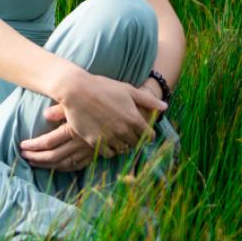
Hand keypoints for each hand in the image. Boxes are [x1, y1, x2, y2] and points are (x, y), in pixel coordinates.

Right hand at [20, 73, 166, 171]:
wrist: (76, 90)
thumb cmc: (102, 87)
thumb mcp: (127, 90)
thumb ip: (148, 100)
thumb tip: (165, 107)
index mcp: (134, 118)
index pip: (149, 136)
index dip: (147, 135)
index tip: (143, 133)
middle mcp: (123, 131)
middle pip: (136, 144)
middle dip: (134, 140)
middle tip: (129, 135)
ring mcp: (108, 137)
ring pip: (122, 149)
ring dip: (122, 145)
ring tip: (117, 137)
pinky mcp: (95, 141)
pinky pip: (108, 153)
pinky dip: (109, 150)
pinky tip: (106, 141)